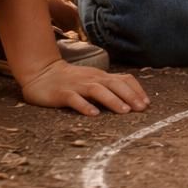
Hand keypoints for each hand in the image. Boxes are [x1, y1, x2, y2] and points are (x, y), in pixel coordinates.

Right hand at [19, 60, 149, 116]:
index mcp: (101, 77)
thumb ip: (109, 86)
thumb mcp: (93, 80)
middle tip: (142, 109)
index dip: (137, 90)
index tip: (147, 104)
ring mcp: (77, 85)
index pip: (124, 79)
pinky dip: (85, 106)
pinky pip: (74, 99)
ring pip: (97, 90)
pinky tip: (93, 114)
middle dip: (130, 96)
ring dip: (112, 100)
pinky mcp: (62, 93)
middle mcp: (92, 79)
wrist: (40, 73)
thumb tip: (132, 99)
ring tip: (125, 111)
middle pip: (114, 84)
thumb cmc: (71, 80)